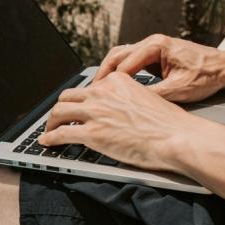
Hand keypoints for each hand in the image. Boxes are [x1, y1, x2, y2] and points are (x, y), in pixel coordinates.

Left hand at [40, 72, 203, 172]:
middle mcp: (102, 92)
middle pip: (68, 96)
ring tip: (49, 130)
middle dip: (60, 108)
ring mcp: (95, 112)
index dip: (79, 100)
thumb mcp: (146, 97)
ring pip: (59, 112)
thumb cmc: (169, 124)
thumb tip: (115, 110)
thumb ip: (125, 98)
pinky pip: (61, 134)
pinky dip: (50, 138)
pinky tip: (46, 142)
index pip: (88, 88)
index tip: (75, 107)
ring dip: (50, 123)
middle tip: (57, 118)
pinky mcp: (92, 133)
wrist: (178, 137)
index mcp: (116, 81)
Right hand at [94, 34, 224, 102]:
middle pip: (116, 55)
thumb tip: (130, 103)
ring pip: (121, 56)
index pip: (123, 65)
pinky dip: (120, 71)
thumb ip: (151, 94)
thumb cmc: (207, 75)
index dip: (109, 83)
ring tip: (99, 88)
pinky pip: (131, 60)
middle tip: (91, 91)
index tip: (100, 96)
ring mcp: (153, 46)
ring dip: (109, 71)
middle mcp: (152, 42)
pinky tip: (115, 85)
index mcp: (156, 46)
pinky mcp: (155, 54)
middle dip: (103, 73)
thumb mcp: (177, 90)